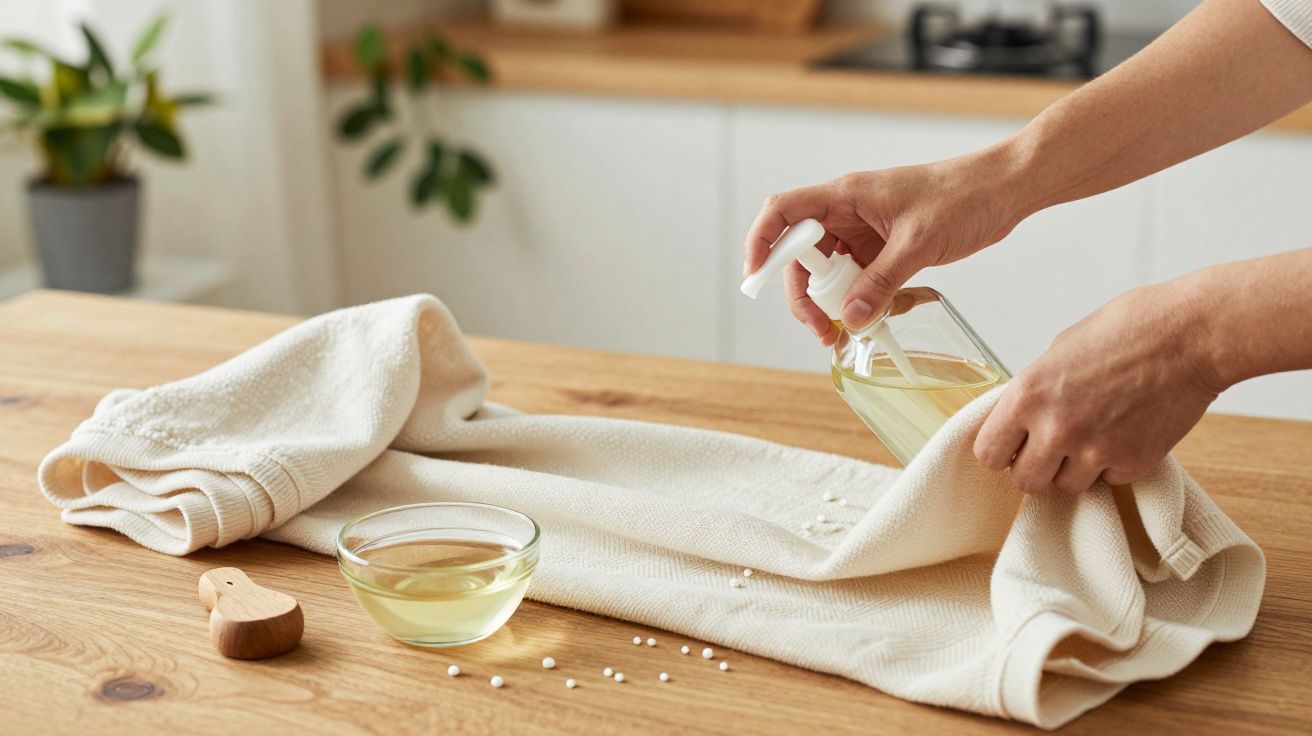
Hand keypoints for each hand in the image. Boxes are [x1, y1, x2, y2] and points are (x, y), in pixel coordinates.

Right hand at [742, 148, 1026, 344]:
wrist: (1004, 189)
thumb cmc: (963, 196)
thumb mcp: (918, 243)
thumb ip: (881, 282)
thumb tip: (850, 319)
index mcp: (846, 196)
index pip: (784, 213)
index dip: (762, 242)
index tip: (756, 277)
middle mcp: (848, 212)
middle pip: (802, 254)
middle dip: (803, 294)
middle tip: (820, 328)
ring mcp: (865, 230)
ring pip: (829, 270)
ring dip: (831, 302)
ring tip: (844, 332)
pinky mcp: (884, 246)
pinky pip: (857, 277)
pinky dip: (859, 300)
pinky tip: (873, 318)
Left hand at [973, 279, 1225, 493]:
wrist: (1192, 336)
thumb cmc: (1128, 329)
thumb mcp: (1060, 351)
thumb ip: (1035, 391)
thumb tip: (1021, 418)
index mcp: (1028, 395)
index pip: (987, 453)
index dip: (1000, 451)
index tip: (1013, 445)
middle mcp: (1055, 429)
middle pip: (1024, 482)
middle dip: (1035, 467)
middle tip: (1053, 446)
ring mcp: (1095, 451)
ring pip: (1066, 487)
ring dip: (1075, 469)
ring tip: (1095, 433)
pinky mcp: (1132, 464)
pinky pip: (1108, 481)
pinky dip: (1114, 465)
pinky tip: (1126, 432)